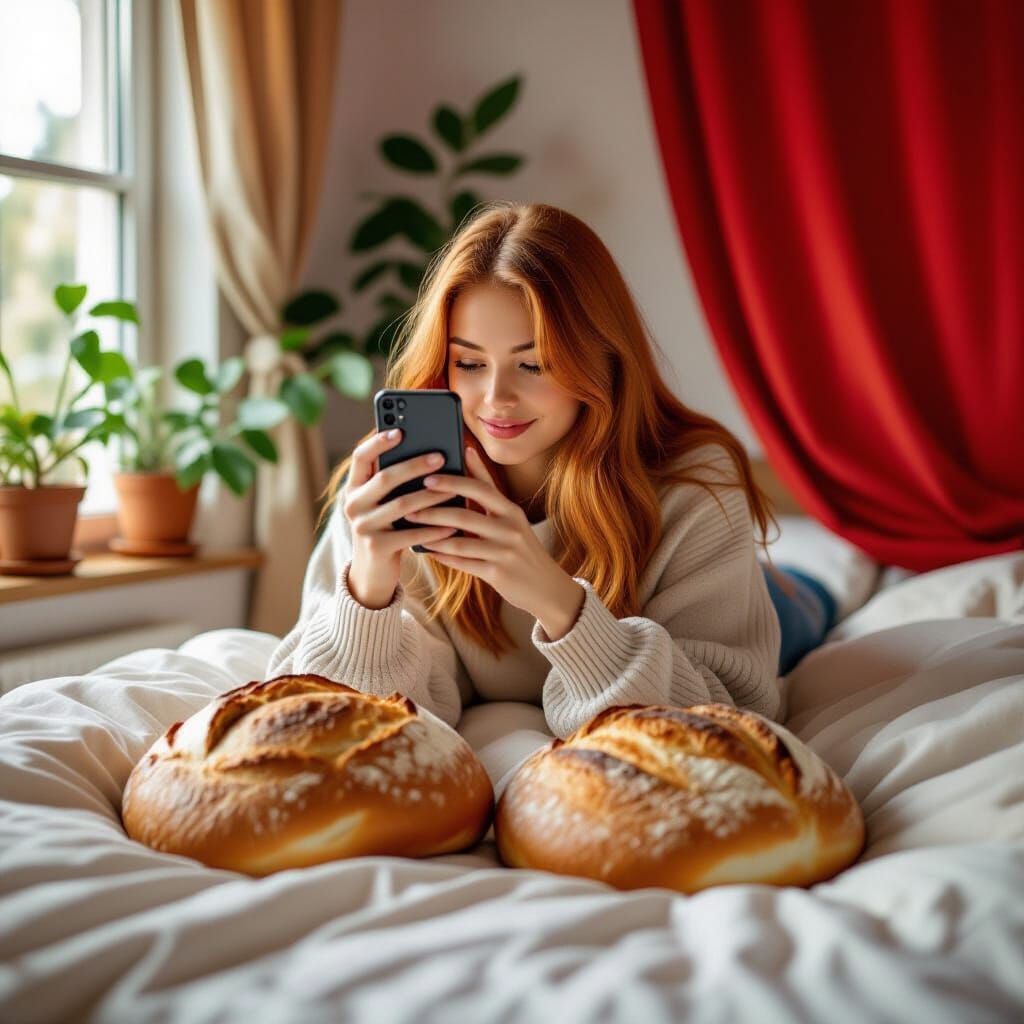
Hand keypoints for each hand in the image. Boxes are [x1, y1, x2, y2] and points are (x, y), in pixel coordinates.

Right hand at [343, 429, 460, 608]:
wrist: (373, 572)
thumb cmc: (387, 527)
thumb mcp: (383, 502)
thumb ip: (394, 480)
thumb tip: (430, 450)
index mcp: (353, 487)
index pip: (360, 457)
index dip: (378, 442)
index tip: (400, 430)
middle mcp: (353, 504)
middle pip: (385, 478)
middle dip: (414, 465)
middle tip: (441, 457)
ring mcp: (363, 526)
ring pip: (402, 505)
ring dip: (431, 496)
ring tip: (455, 488)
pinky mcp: (377, 547)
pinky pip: (411, 534)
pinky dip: (434, 529)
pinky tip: (453, 524)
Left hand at [405, 446, 584, 632]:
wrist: (546, 586)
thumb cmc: (521, 547)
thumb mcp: (511, 518)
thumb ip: (488, 493)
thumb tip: (467, 455)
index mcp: (511, 510)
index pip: (480, 488)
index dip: (453, 481)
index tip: (428, 476)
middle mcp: (509, 528)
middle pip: (465, 514)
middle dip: (433, 509)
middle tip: (408, 505)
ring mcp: (504, 552)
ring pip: (460, 541)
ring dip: (432, 535)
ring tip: (412, 529)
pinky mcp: (498, 573)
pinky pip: (463, 563)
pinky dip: (443, 556)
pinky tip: (428, 551)